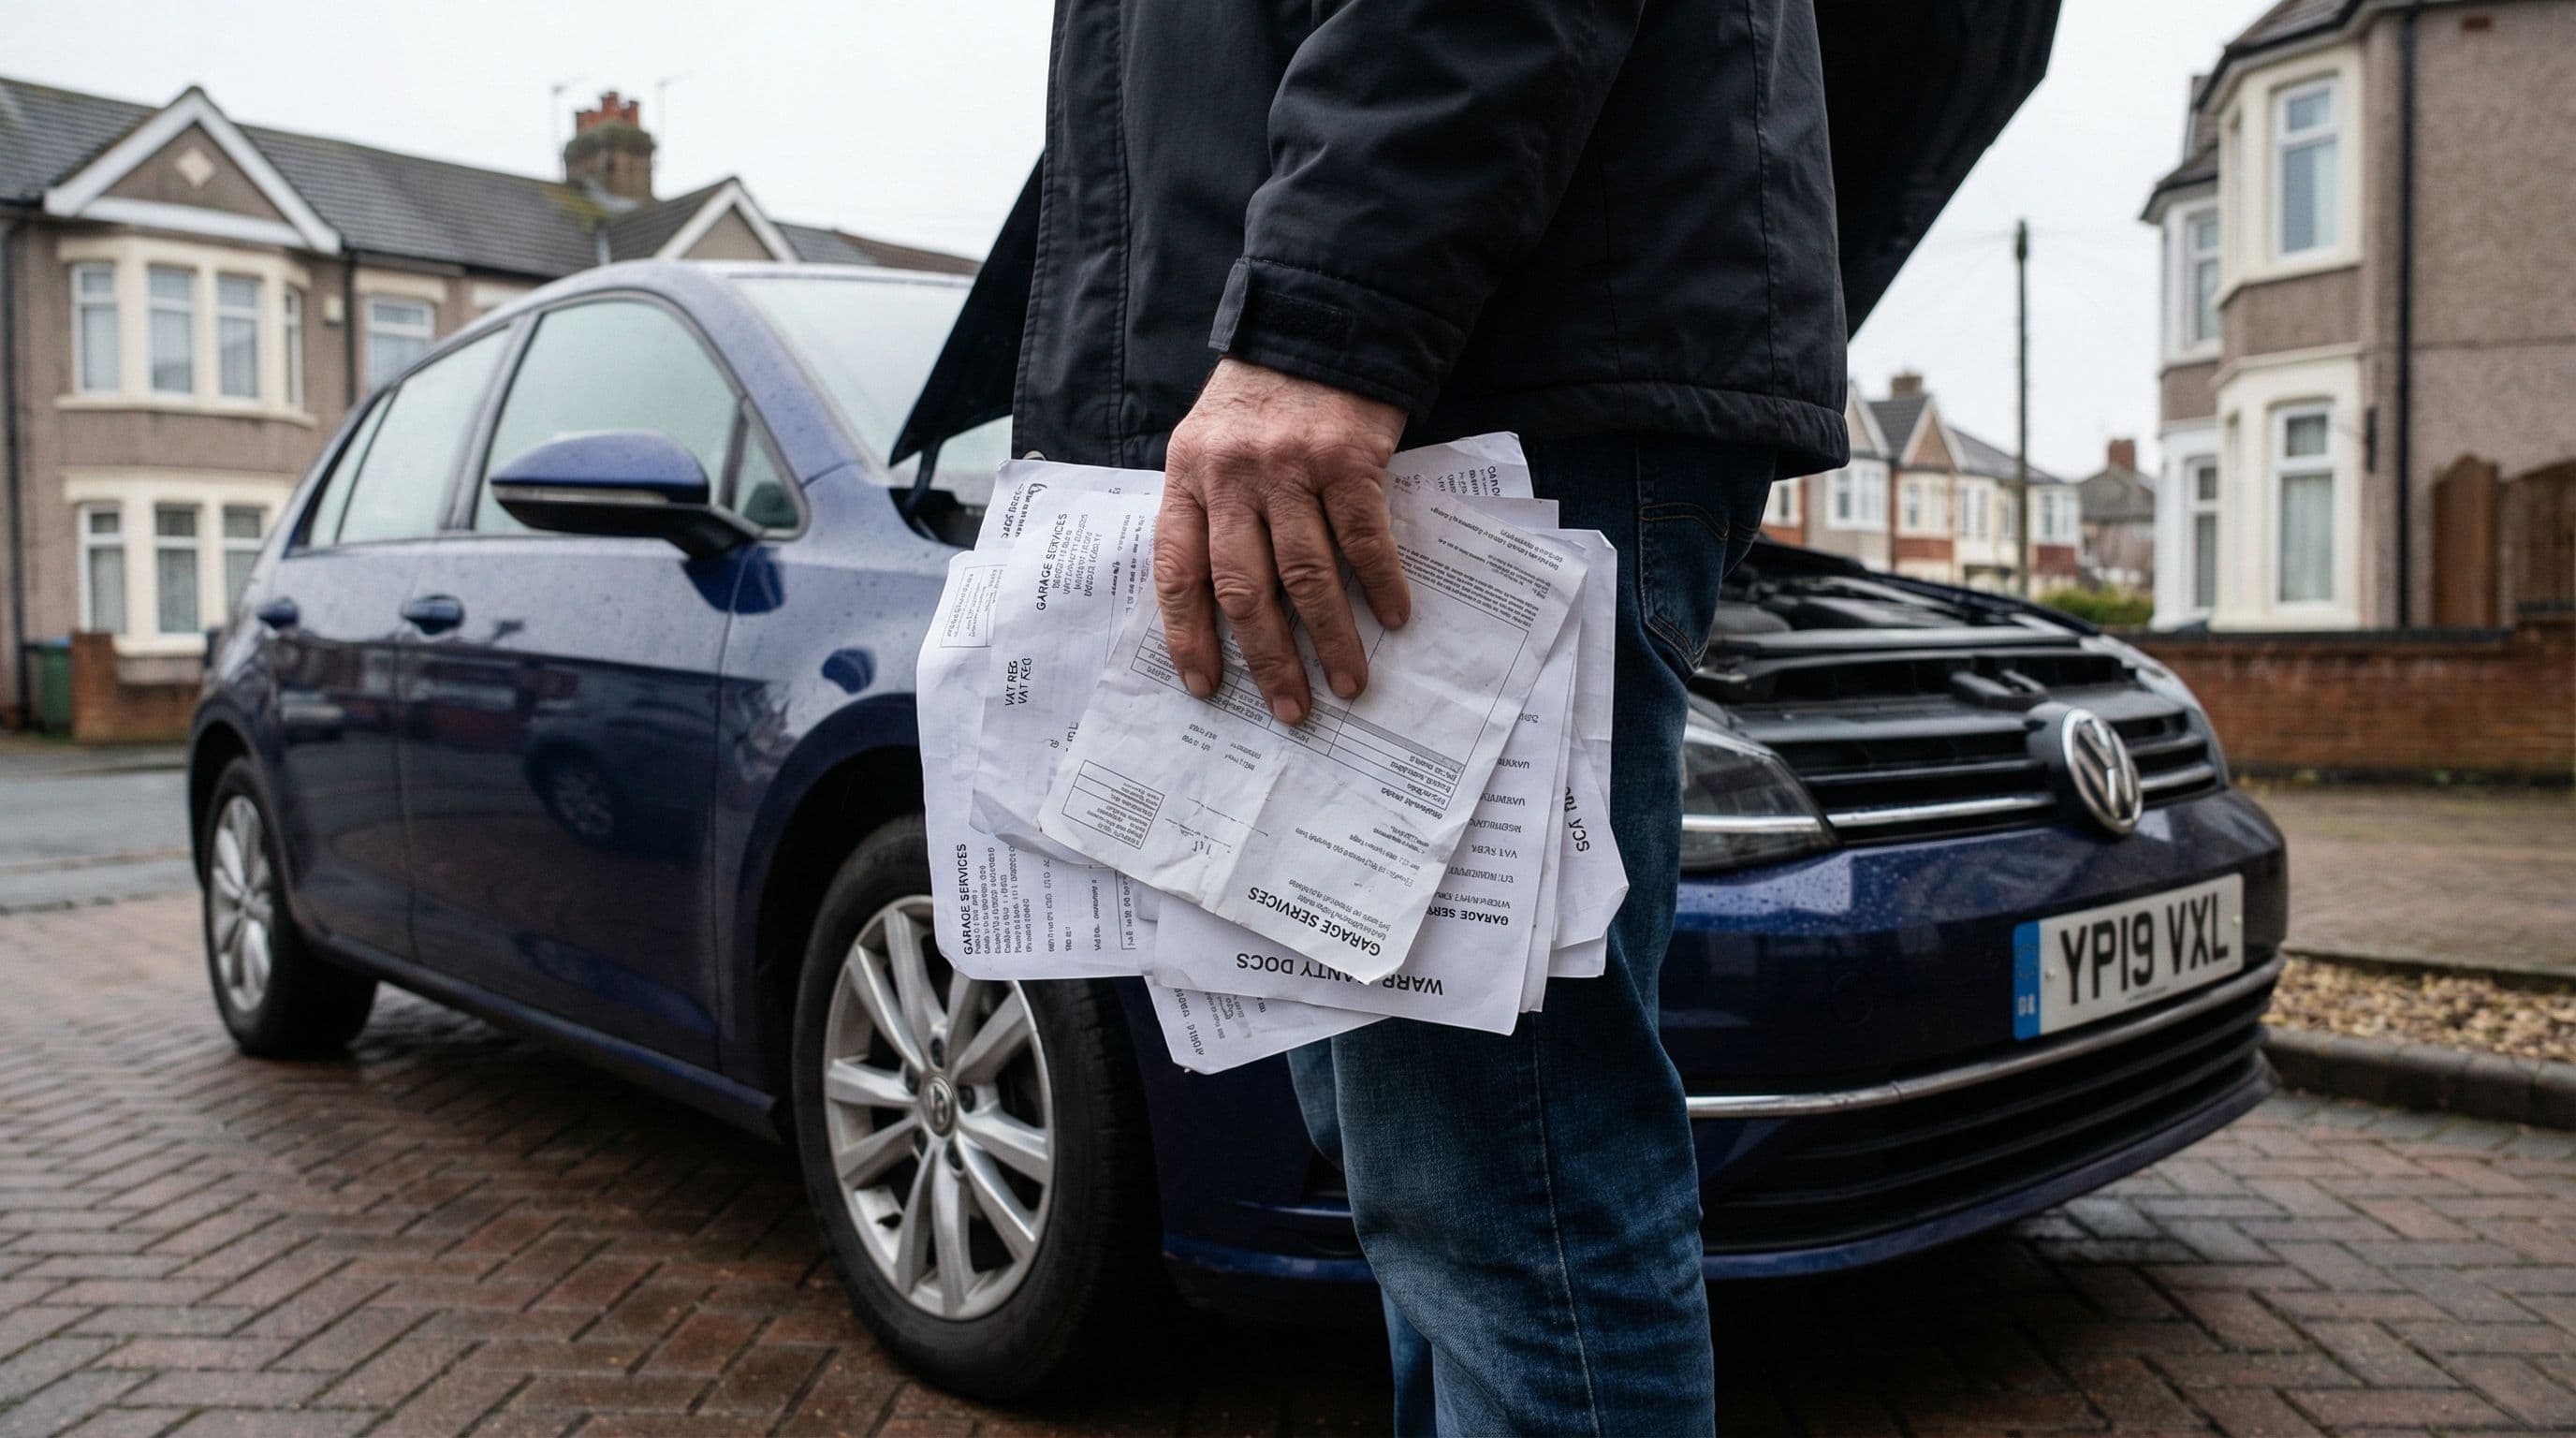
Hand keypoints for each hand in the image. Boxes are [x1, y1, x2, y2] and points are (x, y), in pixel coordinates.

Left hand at [1157, 358, 1411, 724]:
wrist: (1319, 324)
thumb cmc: (1263, 398)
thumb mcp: (1209, 444)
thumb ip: (1209, 511)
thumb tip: (1222, 606)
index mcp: (1188, 477)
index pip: (1177, 571)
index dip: (1188, 635)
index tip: (1205, 686)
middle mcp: (1231, 476)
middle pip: (1244, 588)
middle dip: (1268, 659)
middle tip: (1290, 708)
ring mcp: (1290, 468)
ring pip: (1306, 575)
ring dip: (1330, 638)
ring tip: (1348, 682)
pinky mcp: (1347, 459)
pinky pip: (1364, 539)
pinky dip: (1381, 585)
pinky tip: (1394, 618)